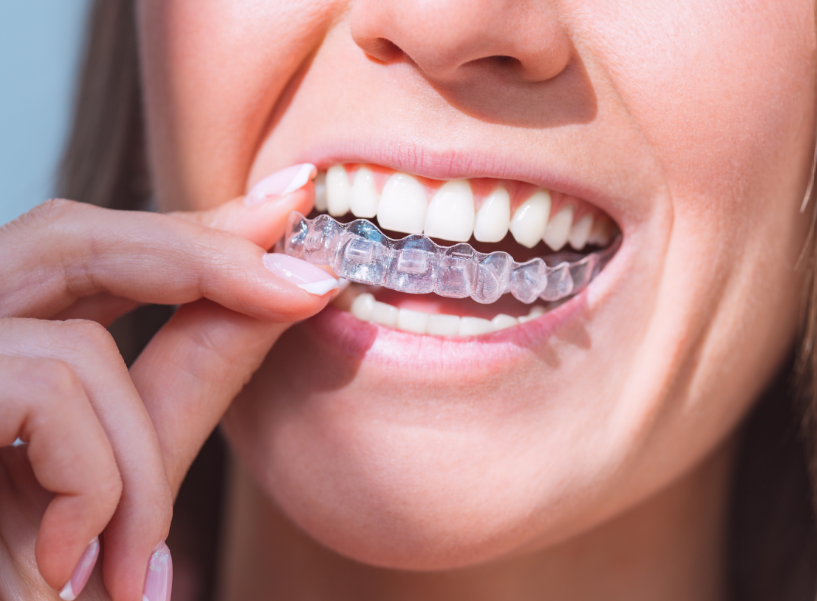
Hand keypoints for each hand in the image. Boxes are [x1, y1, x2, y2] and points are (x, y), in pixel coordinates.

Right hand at [0, 165, 333, 599]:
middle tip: (309, 284)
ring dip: (137, 462)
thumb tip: (289, 285)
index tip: (289, 204)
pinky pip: (48, 392)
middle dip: (202, 257)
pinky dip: (93, 483)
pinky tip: (69, 564)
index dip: (193, 227)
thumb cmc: (52, 576)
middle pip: (69, 238)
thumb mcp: (130, 467)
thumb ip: (195, 372)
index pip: (95, 248)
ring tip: (133, 559)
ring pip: (75, 344)